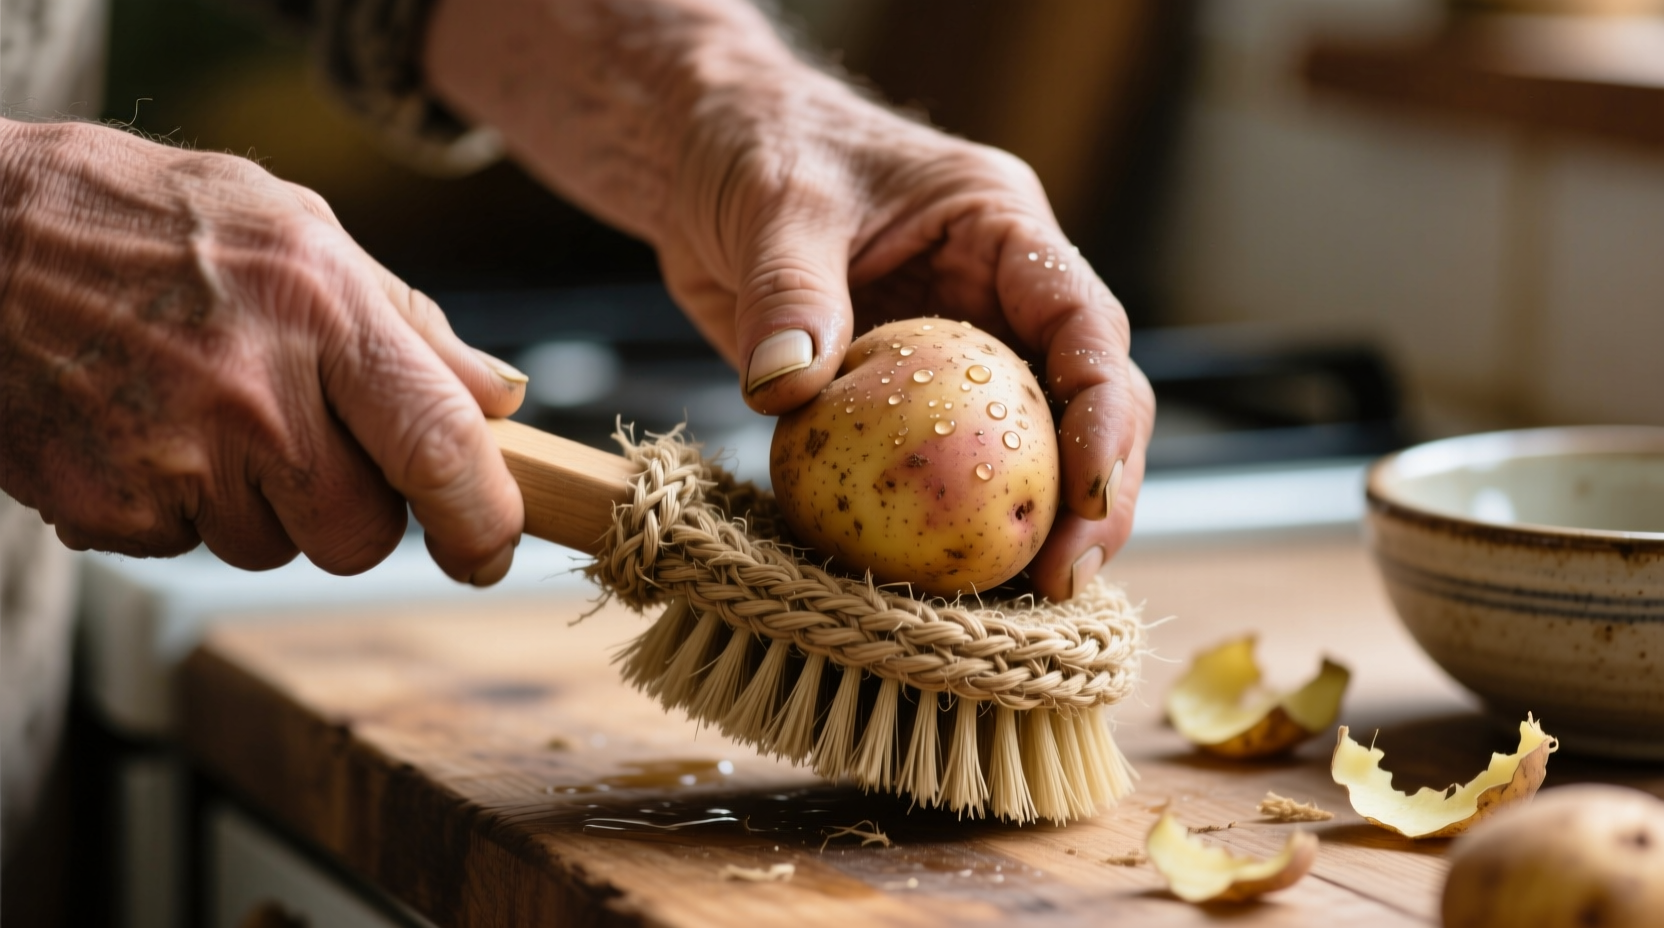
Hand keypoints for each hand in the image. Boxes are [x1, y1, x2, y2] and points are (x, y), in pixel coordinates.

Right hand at [0, 118, 526, 583]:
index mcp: (322, 308)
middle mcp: (257, 391)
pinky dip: (174, 508)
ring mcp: (175, 457)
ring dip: (256, 506)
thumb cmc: (142, 219)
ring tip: (198, 410)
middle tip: (302, 441)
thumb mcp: (294, 227)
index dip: (483, 517)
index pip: (441, 444)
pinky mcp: (106, 507)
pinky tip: (140, 428)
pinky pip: (184, 547)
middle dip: (351, 511)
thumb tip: (501, 399)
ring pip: (272, 549)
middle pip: (362, 535)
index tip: (490, 548)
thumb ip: (406, 321)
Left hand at [653, 76, 1154, 600]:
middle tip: (1061, 580)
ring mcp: (958, 356)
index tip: (1089, 490)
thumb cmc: (755, 148)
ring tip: (1017, 615)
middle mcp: (999, 300)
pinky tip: (935, 594)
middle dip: (1094, 496)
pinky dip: (942, 531)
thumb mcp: (775, 204)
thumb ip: (789, 292)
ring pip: (1028, 451)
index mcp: (1003, 232)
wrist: (699, 160)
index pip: (1084, 321)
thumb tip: (786, 390)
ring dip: (1034, 530)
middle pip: (1083, 403)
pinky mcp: (904, 403)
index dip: (1104, 410)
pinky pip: (938, 475)